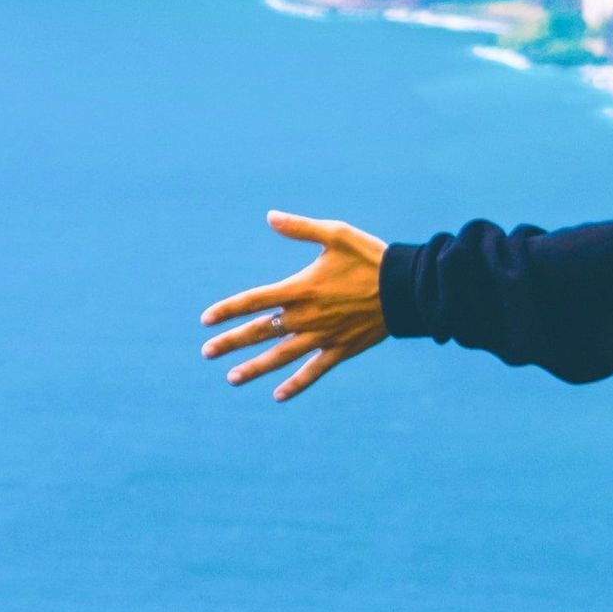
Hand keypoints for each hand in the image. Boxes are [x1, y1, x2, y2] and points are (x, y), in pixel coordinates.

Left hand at [201, 210, 389, 400]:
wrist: (407, 289)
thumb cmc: (371, 257)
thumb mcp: (336, 234)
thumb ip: (300, 228)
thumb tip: (269, 216)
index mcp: (301, 288)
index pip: (254, 301)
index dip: (228, 310)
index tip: (205, 320)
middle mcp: (307, 317)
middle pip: (261, 331)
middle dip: (231, 343)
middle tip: (207, 352)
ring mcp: (323, 337)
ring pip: (281, 357)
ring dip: (254, 368)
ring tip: (231, 378)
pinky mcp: (341, 350)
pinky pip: (314, 371)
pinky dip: (296, 384)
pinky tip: (278, 395)